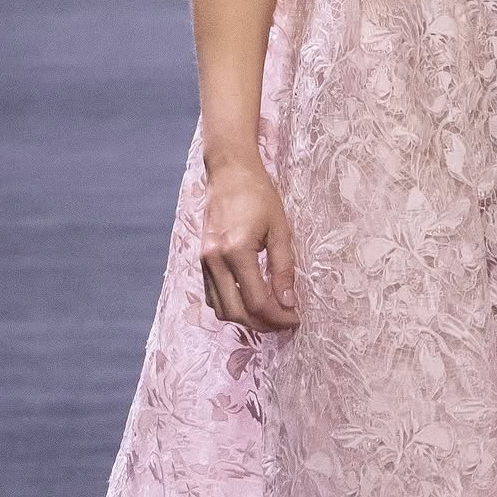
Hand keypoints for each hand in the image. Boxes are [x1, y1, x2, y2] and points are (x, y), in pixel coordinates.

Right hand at [200, 161, 299, 331]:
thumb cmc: (258, 195)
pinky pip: (213, 295)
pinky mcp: (201, 260)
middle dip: (263, 324)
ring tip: (270, 315)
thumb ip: (283, 267)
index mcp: (236, 251)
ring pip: (221, 308)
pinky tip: (250, 301)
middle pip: (236, 312)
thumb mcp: (280, 229)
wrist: (230, 172)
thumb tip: (289, 302)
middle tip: (285, 322)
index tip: (295, 318)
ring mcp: (204, 261)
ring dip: (245, 318)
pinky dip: (231, 305)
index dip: (278, 317)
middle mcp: (215, 260)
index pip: (257, 301)